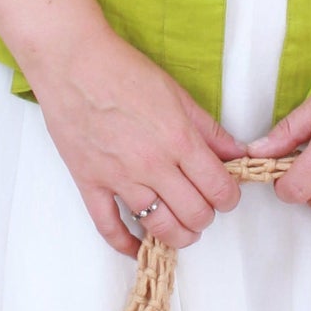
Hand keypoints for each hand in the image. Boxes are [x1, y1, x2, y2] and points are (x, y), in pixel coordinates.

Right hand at [26, 17, 244, 257]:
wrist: (72, 63)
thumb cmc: (123, 71)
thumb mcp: (177, 95)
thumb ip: (209, 130)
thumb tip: (238, 153)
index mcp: (179, 140)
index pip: (218, 189)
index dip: (229, 198)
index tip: (225, 195)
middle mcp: (152, 165)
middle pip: (194, 214)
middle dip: (206, 216)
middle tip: (203, 208)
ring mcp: (119, 178)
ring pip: (159, 227)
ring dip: (178, 235)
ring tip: (181, 229)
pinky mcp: (90, 183)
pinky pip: (109, 227)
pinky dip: (127, 245)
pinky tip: (139, 247)